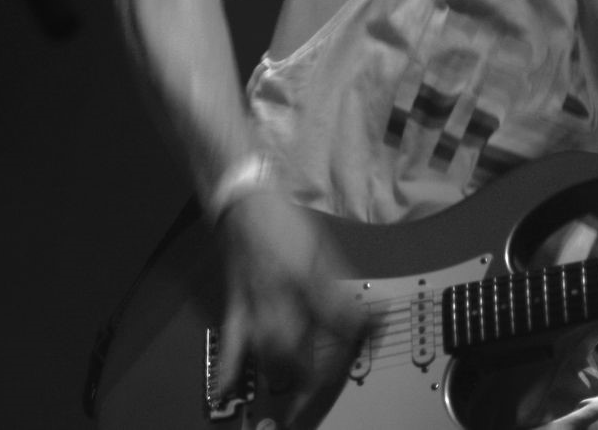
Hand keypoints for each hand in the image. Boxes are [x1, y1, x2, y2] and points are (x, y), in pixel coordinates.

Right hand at [212, 191, 371, 428]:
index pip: (335, 315)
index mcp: (304, 276)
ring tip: (299, 393)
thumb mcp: (322, 247)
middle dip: (320, 368)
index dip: (355, 331)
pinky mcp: (235, 307)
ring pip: (270, 350)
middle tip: (334, 379)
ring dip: (286, 374)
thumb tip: (371, 309)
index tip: (371, 336)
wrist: (243, 204)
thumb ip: (340, 285)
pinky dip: (228, 368)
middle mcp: (279, 294)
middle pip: (301, 343)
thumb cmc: (285, 222)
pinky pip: (230, 342)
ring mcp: (254, 303)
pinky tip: (226, 391)